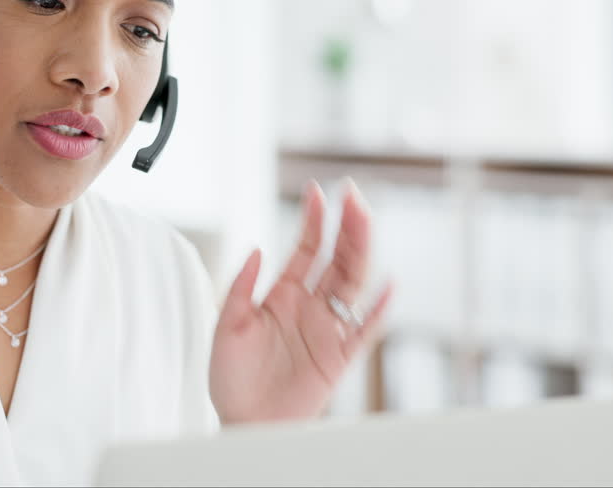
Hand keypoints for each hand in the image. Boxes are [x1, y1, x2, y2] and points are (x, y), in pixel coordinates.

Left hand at [209, 178, 393, 423]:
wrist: (244, 420)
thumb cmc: (232, 378)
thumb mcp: (225, 325)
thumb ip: (240, 287)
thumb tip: (256, 250)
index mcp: (282, 295)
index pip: (305, 248)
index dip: (313, 220)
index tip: (319, 192)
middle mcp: (309, 307)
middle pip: (336, 258)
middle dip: (346, 226)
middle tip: (353, 196)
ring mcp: (326, 329)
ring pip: (352, 283)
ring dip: (360, 251)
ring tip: (365, 221)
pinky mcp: (339, 356)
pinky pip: (364, 330)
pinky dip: (378, 309)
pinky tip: (387, 286)